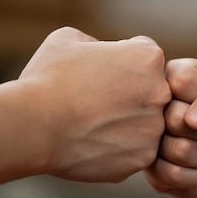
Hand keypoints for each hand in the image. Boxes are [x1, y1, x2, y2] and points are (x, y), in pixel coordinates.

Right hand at [18, 27, 170, 182]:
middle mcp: (161, 92)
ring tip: (90, 125)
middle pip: (151, 92)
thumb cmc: (48, 79)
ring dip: (124, 124)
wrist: (34, 126)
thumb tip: (103, 52)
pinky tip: (92, 144)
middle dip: (129, 95)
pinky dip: (117, 150)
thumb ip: (98, 43)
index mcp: (149, 58)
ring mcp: (155, 128)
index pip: (147, 59)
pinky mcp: (143, 158)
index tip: (98, 75)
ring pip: (144, 125)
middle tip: (95, 103)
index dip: (121, 64)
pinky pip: (135, 151)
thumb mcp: (69, 39)